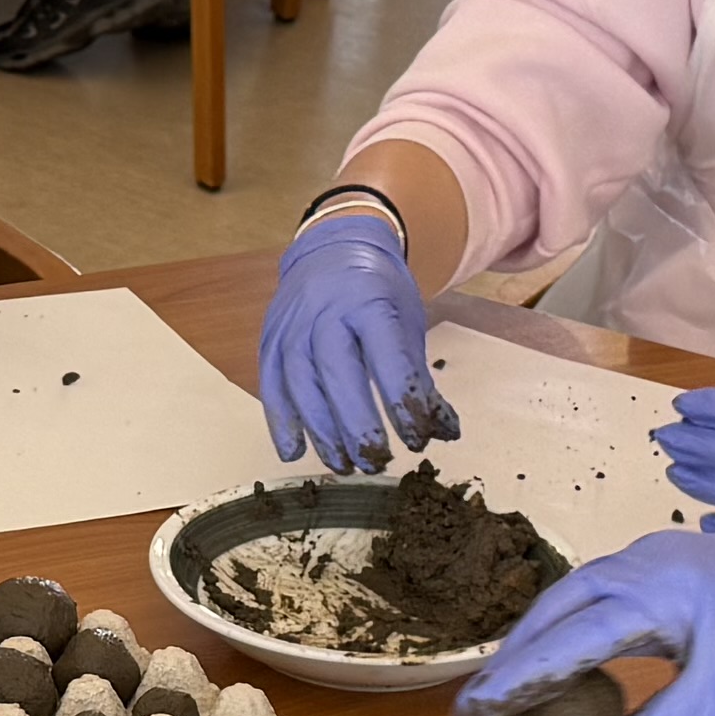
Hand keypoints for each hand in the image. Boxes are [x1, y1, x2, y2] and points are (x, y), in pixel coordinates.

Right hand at [257, 204, 450, 469]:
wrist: (331, 250)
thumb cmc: (377, 292)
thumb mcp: (407, 321)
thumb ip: (420, 377)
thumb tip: (446, 433)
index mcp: (369, 302)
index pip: (387, 358)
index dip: (403, 402)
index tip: (419, 439)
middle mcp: (324, 311)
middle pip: (338, 374)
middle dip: (359, 426)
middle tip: (379, 462)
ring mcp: (291, 326)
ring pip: (301, 385)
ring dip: (323, 433)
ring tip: (346, 465)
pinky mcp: (268, 341)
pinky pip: (271, 386)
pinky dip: (281, 423)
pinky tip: (295, 453)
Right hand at [450, 518, 714, 715]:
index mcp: (654, 592)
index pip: (565, 641)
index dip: (514, 681)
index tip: (476, 713)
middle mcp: (644, 563)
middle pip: (556, 608)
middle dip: (513, 657)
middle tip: (478, 707)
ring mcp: (656, 555)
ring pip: (577, 595)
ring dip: (541, 639)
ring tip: (512, 687)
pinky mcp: (670, 561)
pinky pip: (604, 591)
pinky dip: (574, 625)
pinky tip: (571, 657)